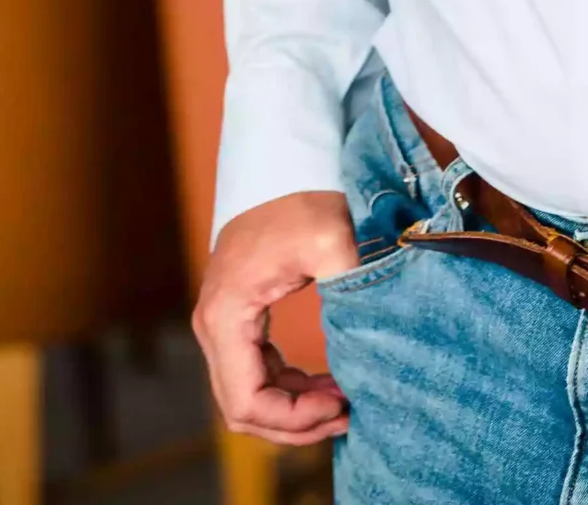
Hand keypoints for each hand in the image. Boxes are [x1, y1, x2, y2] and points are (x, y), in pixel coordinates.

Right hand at [193, 191, 357, 443]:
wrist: (284, 163)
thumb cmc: (303, 198)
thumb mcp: (331, 239)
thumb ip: (350, 286)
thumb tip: (373, 336)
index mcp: (226, 316)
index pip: (248, 402)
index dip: (294, 419)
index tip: (341, 404)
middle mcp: (215, 327)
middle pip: (244, 410)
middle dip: (296, 424)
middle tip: (348, 413)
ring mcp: (224, 324)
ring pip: (250, 397)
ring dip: (294, 410)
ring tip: (344, 401)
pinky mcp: (240, 319)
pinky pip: (258, 374)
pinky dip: (290, 389)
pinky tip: (328, 384)